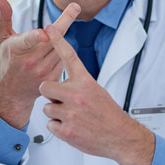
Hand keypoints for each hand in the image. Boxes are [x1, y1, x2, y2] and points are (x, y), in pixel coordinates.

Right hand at [0, 0, 79, 128]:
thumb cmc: (7, 60)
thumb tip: (1, 0)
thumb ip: (4, 18)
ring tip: (64, 24)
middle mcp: (30, 62)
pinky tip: (58, 48)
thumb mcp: (2, 39)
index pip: (28, 40)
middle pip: (52, 40)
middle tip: (76, 7)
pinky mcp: (53, 78)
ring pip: (61, 48)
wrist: (13, 91)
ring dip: (63, 36)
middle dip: (65, 22)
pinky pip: (64, 59)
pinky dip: (63, 51)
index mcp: (17, 49)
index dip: (37, 37)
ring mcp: (43, 72)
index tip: (46, 32)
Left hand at [40, 25, 154, 164]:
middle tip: (62, 101)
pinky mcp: (66, 130)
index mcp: (85, 82)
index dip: (58, 40)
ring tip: (73, 117)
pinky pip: (50, 125)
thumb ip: (77, 85)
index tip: (49, 28)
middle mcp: (77, 95)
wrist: (119, 137)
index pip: (69, 56)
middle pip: (44, 86)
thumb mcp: (96, 91)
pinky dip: (58, 128)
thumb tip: (58, 87)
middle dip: (50, 94)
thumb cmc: (108, 114)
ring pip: (46, 108)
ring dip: (55, 113)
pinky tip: (72, 128)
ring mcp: (71, 113)